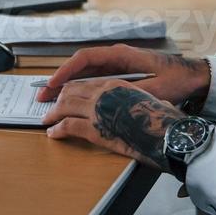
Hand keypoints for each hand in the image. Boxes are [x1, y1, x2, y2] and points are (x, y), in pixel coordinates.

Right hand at [36, 44, 210, 106]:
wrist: (194, 75)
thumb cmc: (177, 79)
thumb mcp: (155, 89)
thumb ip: (131, 93)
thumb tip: (107, 100)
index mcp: (122, 55)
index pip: (86, 58)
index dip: (66, 71)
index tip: (53, 84)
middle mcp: (116, 56)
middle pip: (80, 65)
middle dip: (60, 80)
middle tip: (42, 96)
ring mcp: (117, 64)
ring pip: (85, 73)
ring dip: (67, 85)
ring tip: (50, 99)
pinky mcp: (121, 73)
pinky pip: (94, 79)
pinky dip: (80, 88)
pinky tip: (71, 99)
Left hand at [42, 79, 185, 169]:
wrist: (167, 130)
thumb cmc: (161, 116)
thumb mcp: (145, 97)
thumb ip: (130, 97)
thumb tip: (128, 103)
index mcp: (116, 83)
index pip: (85, 81)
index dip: (70, 86)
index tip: (63, 92)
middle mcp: (103, 92)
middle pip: (71, 91)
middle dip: (56, 97)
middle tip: (47, 104)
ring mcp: (97, 109)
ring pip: (65, 106)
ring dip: (53, 113)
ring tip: (47, 119)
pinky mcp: (94, 127)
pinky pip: (68, 125)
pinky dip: (57, 129)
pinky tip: (53, 133)